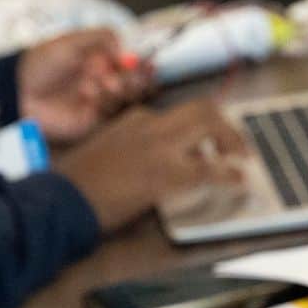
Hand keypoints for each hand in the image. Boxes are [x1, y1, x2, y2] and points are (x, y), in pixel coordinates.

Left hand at [18, 30, 149, 144]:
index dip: (141, 63)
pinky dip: (109, 102)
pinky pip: (111, 113)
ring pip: (126, 98)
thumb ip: (102, 37)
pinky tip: (98, 93)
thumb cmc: (41, 62)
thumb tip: (127, 47)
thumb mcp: (72, 41)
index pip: (129, 63)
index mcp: (98, 61)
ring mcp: (98, 101)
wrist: (19, 92)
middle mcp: (102, 81)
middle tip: (134, 74)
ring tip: (112, 83)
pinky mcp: (92, 121)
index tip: (148, 61)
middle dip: (137, 77)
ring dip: (125, 89)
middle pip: (133, 82)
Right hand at [53, 101, 248, 231]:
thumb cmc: (78, 185)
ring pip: (210, 124)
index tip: (209, 145)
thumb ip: (132, 149)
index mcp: (135, 119)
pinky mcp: (166, 173)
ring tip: (243, 161)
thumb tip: (155, 162)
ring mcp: (159, 146)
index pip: (177, 115)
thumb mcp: (107, 154)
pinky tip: (239, 182)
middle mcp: (150, 124)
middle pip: (202, 108)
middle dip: (226, 125)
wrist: (64, 199)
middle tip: (238, 148)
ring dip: (234, 140)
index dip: (201, 131)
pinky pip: (211, 168)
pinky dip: (230, 174)